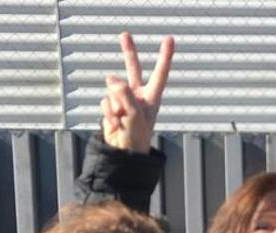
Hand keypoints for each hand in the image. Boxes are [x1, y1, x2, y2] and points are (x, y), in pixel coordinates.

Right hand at [101, 31, 174, 153]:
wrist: (123, 155)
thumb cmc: (136, 138)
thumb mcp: (134, 115)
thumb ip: (124, 93)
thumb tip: (110, 77)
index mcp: (152, 98)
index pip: (160, 73)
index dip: (165, 56)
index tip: (170, 39)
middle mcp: (138, 96)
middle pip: (134, 68)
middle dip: (129, 52)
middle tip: (124, 34)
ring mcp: (124, 100)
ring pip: (113, 90)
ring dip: (115, 105)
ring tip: (122, 121)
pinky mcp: (112, 107)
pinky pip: (105, 101)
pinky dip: (107, 112)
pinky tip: (115, 124)